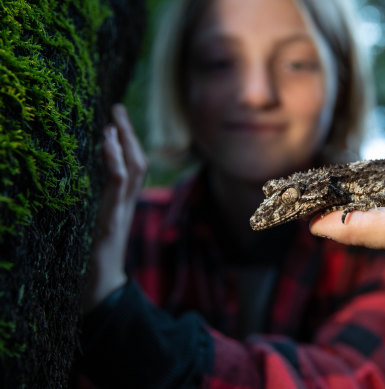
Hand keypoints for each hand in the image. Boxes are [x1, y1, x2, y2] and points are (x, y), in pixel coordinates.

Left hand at [84, 104, 146, 311]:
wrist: (100, 292)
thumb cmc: (94, 263)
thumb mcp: (95, 229)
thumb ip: (99, 210)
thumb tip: (88, 192)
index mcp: (123, 206)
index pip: (133, 169)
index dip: (128, 144)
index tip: (116, 121)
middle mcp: (126, 206)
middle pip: (138, 163)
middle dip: (129, 134)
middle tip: (117, 108)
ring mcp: (121, 212)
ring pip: (133, 170)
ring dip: (125, 141)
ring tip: (114, 119)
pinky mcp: (112, 220)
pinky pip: (118, 185)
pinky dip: (115, 160)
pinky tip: (108, 142)